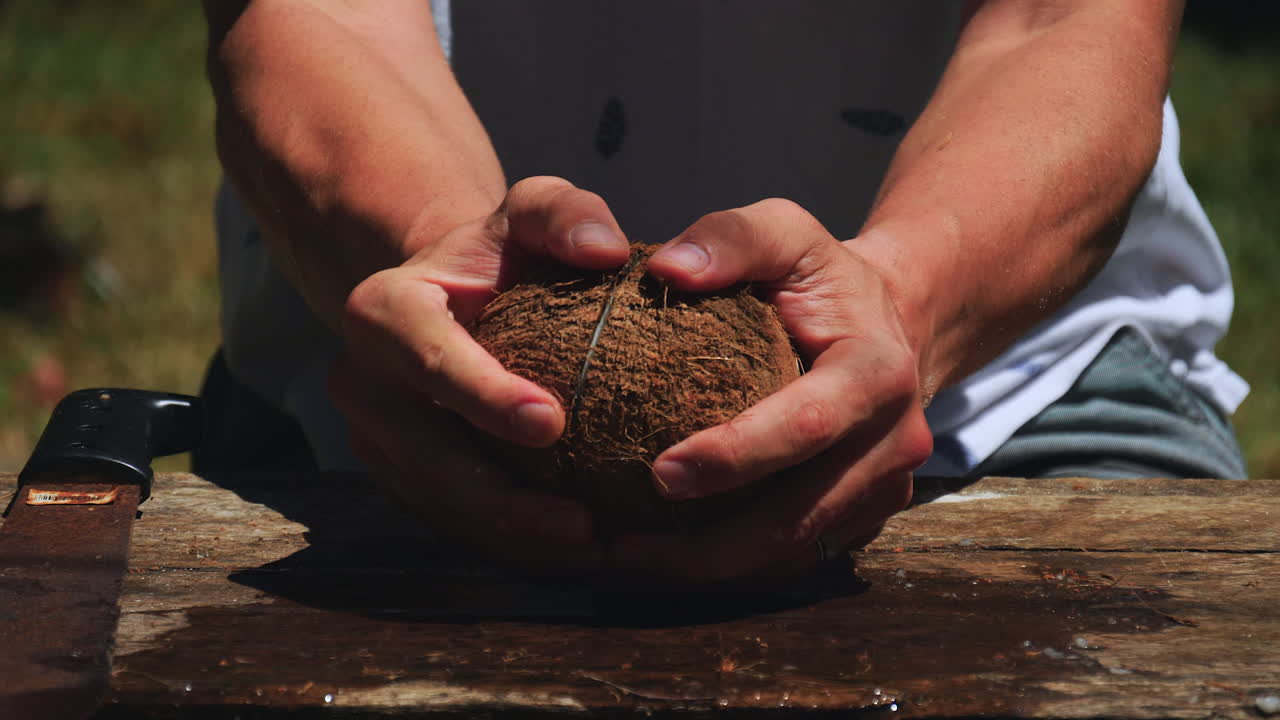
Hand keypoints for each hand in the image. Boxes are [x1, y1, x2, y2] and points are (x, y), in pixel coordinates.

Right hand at [329, 177, 630, 571]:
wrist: (460, 294)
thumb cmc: (504, 252)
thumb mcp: (533, 209)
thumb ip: (565, 213)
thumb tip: (604, 250)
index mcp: (384, 310)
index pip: (430, 359)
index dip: (484, 396)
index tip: (552, 424)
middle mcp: (363, 382)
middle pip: (429, 454)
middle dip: (503, 497)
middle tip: (582, 522)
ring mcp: (375, 438)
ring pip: (440, 501)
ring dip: (512, 535)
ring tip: (589, 548)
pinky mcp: (399, 476)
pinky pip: (451, 519)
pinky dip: (509, 541)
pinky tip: (571, 550)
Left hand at [608, 199, 933, 583]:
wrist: (891, 322)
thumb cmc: (823, 277)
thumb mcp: (786, 232)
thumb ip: (732, 238)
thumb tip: (667, 270)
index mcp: (877, 373)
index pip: (806, 427)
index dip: (734, 457)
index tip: (658, 471)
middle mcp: (893, 442)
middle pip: (797, 518)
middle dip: (706, 546)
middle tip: (621, 545)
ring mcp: (884, 489)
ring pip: (793, 554)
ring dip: (708, 570)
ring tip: (626, 559)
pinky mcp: (865, 517)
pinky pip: (795, 558)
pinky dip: (730, 568)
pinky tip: (666, 556)